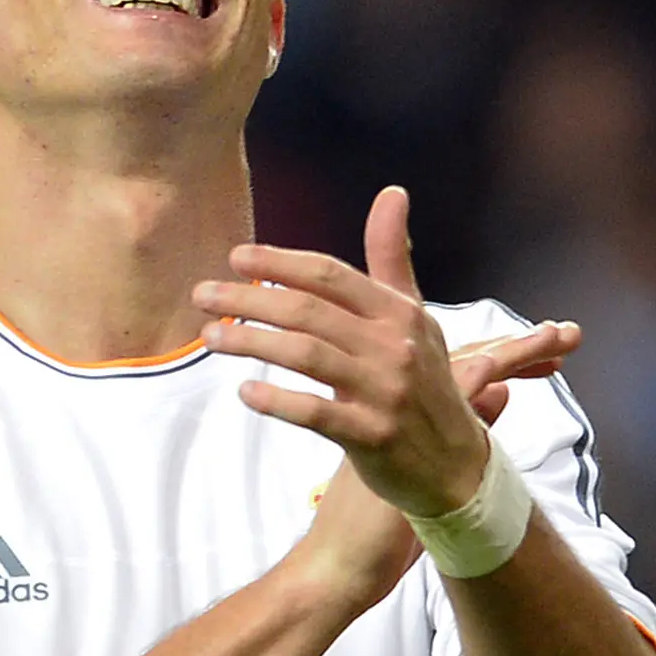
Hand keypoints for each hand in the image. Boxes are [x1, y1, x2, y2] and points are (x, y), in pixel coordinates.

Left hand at [195, 186, 565, 517]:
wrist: (454, 462)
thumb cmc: (423, 379)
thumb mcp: (414, 316)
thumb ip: (392, 259)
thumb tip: (391, 193)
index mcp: (400, 312)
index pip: (330, 275)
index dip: (279, 263)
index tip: (235, 257)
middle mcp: (395, 346)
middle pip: (309, 311)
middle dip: (248, 299)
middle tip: (202, 296)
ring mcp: (386, 392)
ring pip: (306, 356)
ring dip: (250, 342)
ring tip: (210, 338)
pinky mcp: (373, 435)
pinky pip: (317, 413)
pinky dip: (278, 400)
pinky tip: (244, 392)